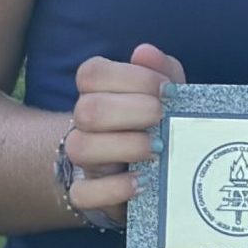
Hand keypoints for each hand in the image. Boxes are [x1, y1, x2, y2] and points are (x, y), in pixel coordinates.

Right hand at [63, 44, 185, 226]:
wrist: (143, 172)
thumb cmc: (154, 124)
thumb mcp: (164, 94)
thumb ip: (160, 70)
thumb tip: (145, 52)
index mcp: (97, 93)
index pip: (92, 73)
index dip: (132, 77)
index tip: (167, 90)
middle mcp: (83, 124)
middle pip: (87, 110)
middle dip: (132, 111)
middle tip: (162, 117)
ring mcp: (82, 161)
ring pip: (80, 147)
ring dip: (124, 146)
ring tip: (157, 149)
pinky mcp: (87, 194)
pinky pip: (83, 193)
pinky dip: (114, 188)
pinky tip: (142, 182)